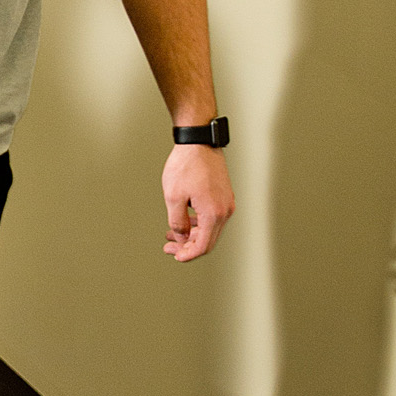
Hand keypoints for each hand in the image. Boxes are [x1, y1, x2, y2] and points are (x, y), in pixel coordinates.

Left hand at [162, 143, 233, 261]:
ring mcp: (226, 202)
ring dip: (191, 234)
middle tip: (169, 246)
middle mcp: (225, 210)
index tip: (175, 255)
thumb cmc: (186, 165)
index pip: (203, 246)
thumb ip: (177, 222)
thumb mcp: (173, 197)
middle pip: (208, 240)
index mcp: (214, 214)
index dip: (188, 254)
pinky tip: (184, 221)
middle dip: (188, 246)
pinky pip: (212, 216)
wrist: (198, 141)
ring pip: (210, 228)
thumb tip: (181, 236)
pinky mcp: (224, 194)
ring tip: (172, 234)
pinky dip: (198, 223)